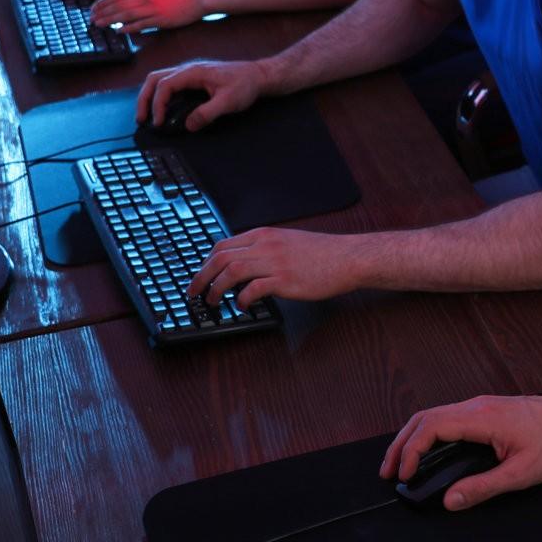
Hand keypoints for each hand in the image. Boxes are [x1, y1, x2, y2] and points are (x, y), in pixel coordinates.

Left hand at [89, 0, 211, 32]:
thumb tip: (125, 2)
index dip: (103, 1)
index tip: (94, 8)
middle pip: (118, 3)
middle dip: (102, 11)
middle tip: (91, 18)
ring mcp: (153, 8)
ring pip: (125, 14)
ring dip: (109, 20)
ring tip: (99, 24)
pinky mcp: (160, 19)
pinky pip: (140, 24)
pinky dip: (127, 28)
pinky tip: (119, 31)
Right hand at [134, 58, 265, 127]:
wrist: (258, 75)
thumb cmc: (245, 84)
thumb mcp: (228, 102)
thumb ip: (207, 113)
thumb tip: (189, 125)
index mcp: (193, 72)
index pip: (165, 86)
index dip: (157, 104)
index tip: (159, 122)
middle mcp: (188, 69)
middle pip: (155, 79)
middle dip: (144, 98)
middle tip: (141, 119)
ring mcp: (189, 73)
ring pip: (159, 79)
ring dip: (149, 96)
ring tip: (147, 115)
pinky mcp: (193, 78)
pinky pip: (169, 83)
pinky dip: (160, 95)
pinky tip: (162, 108)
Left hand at [189, 226, 362, 308]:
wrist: (347, 258)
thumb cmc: (322, 253)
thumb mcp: (287, 242)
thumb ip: (265, 249)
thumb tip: (245, 263)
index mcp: (264, 235)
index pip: (223, 245)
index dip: (206, 263)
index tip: (200, 276)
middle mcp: (266, 245)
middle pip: (221, 257)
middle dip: (201, 276)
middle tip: (194, 292)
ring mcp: (275, 262)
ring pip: (231, 271)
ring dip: (216, 288)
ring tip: (213, 301)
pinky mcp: (285, 280)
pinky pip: (253, 289)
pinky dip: (242, 299)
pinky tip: (243, 306)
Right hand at [379, 393, 541, 510]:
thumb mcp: (521, 474)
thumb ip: (483, 488)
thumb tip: (451, 500)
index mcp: (481, 418)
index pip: (431, 427)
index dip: (411, 451)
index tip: (404, 473)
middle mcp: (475, 406)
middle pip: (423, 418)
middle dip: (400, 444)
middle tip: (388, 471)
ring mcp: (477, 405)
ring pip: (432, 416)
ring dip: (411, 438)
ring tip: (400, 463)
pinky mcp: (482, 410)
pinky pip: (445, 417)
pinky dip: (427, 434)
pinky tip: (425, 452)